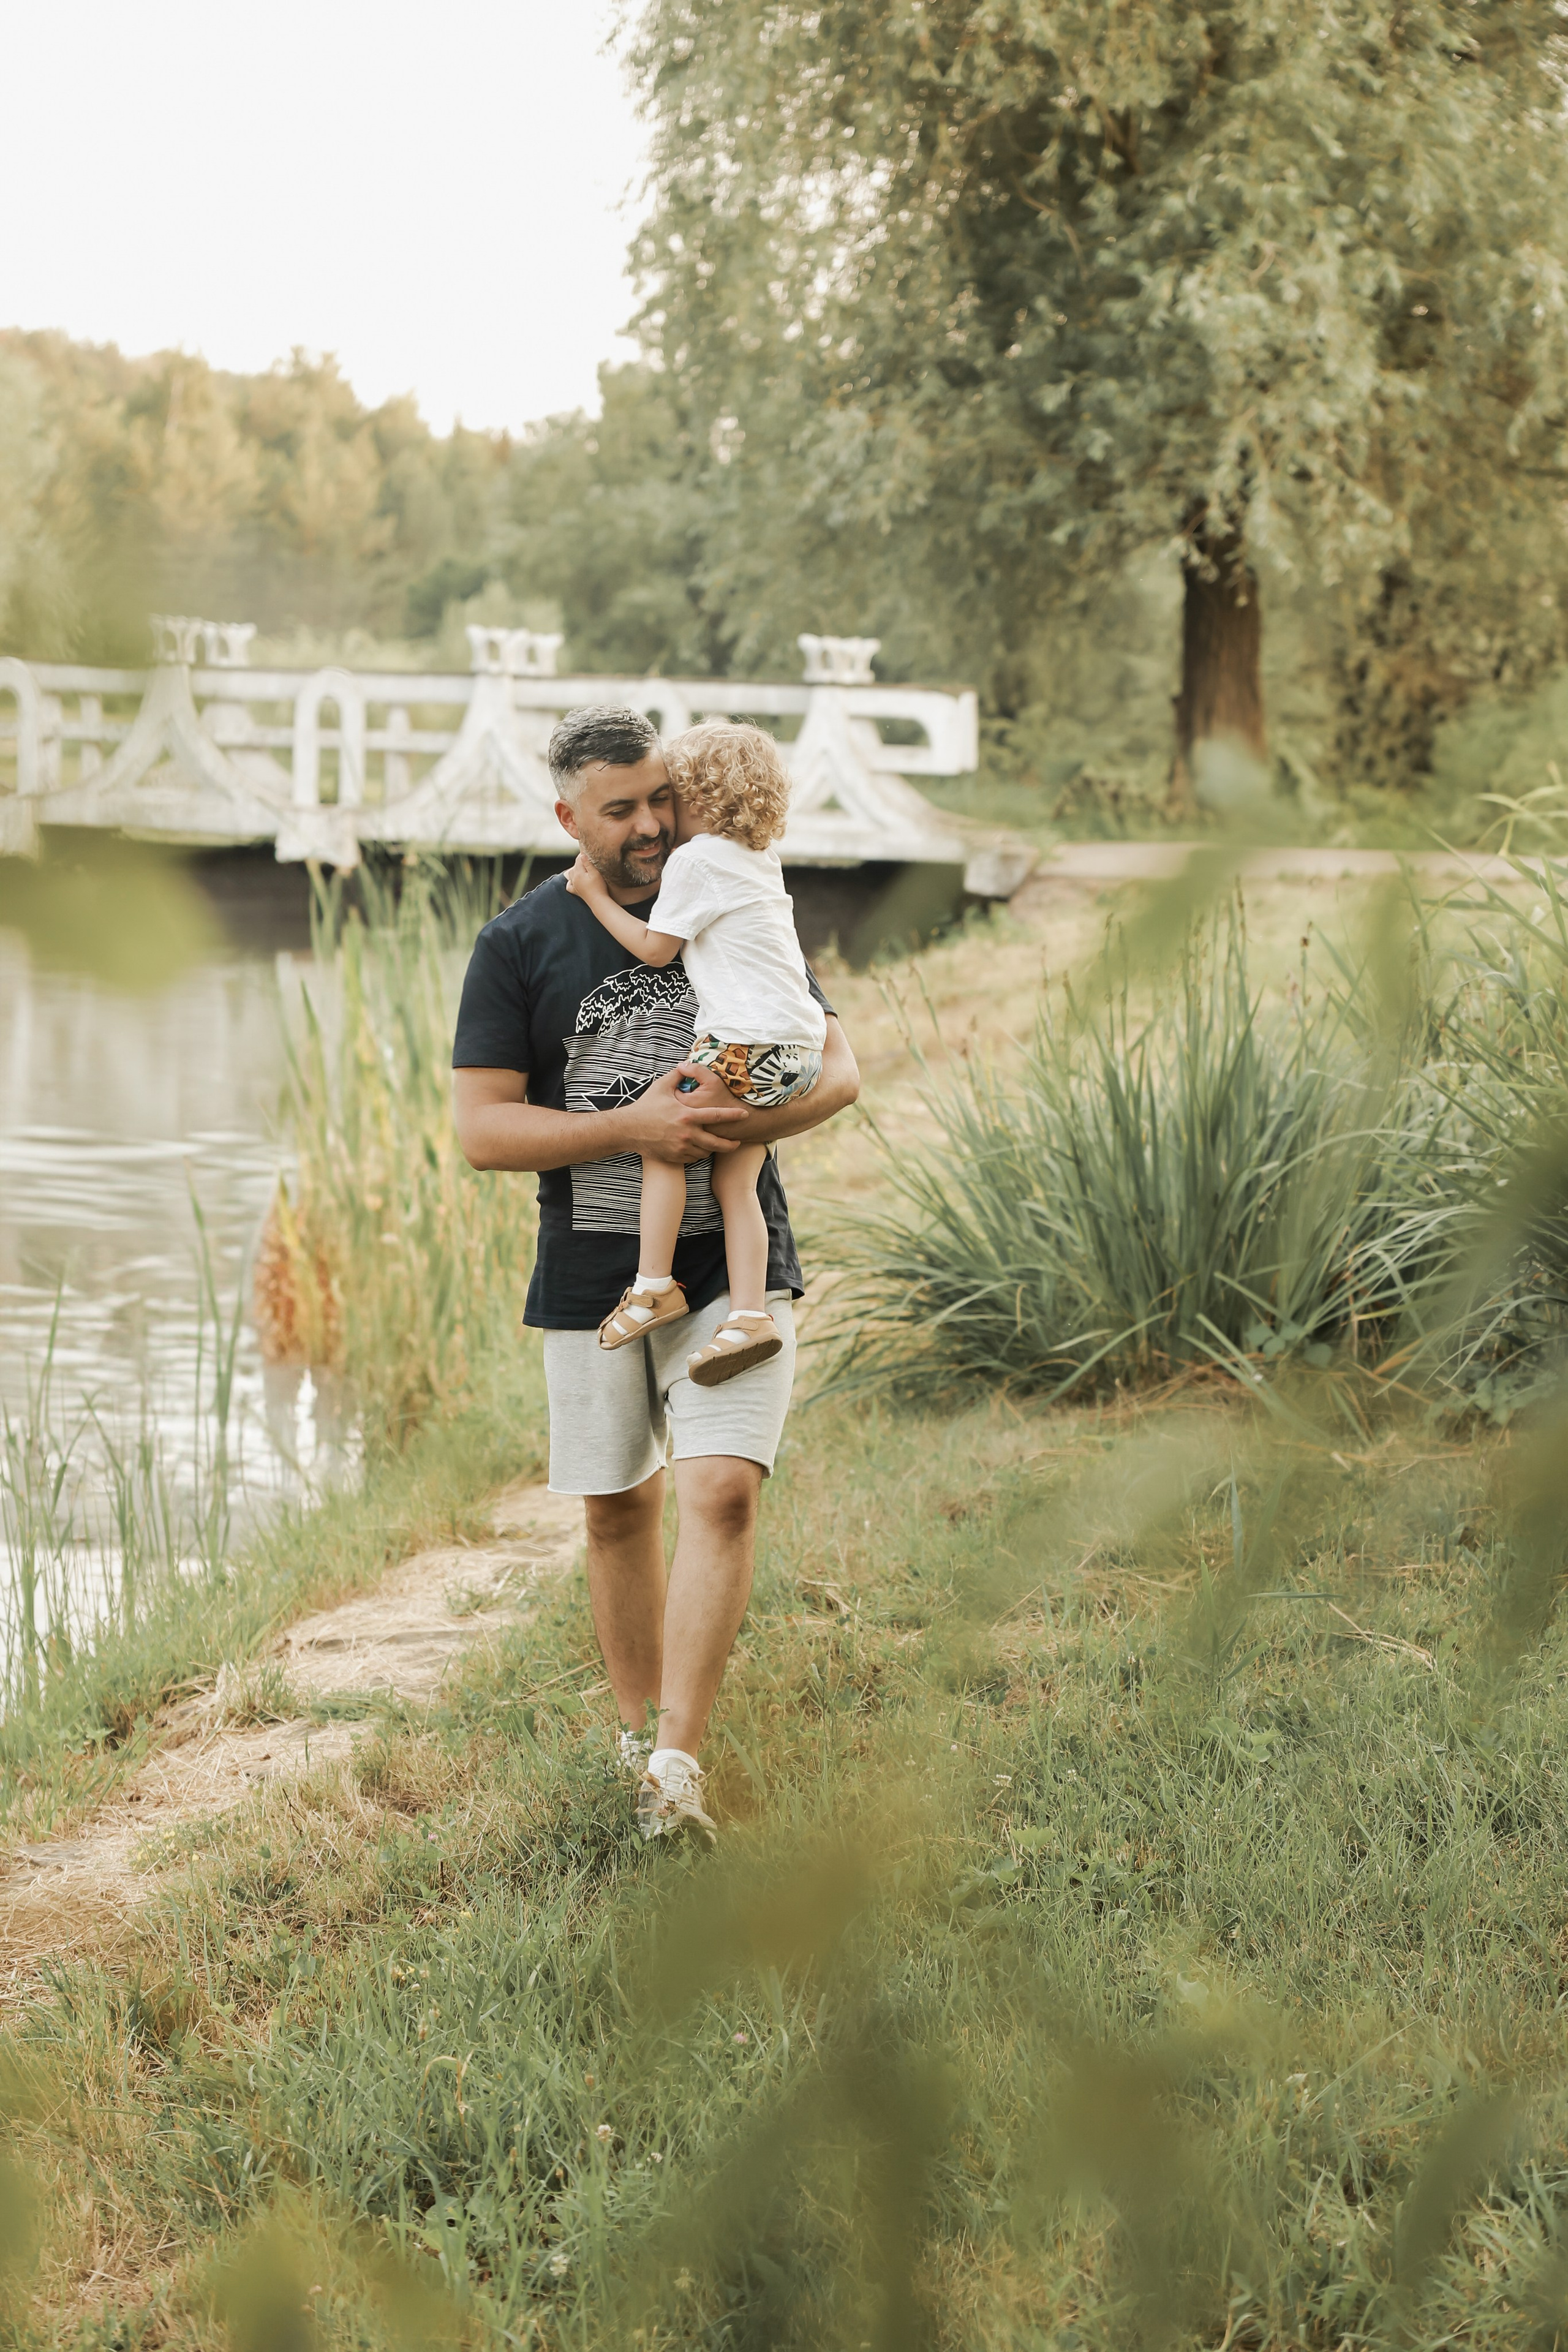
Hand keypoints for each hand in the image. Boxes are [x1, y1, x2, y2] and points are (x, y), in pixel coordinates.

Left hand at [565, 852, 605, 901]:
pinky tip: (575, 880)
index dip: (583, 855)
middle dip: (580, 862)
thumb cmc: (599, 887)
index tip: (589, 852)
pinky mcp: (576, 891)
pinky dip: (570, 881)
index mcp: (578, 873)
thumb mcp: (595, 873)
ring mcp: (574, 885)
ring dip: (576, 870)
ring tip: (583, 868)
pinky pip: (569, 885)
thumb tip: (582, 855)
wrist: (598, 901)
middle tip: (588, 859)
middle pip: (574, 866)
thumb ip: (588, 864)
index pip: (578, 860)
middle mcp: (574, 879)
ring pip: (571, 874)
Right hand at [618, 1067, 749, 1162]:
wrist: (628, 1130)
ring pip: (705, 1152)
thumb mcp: (661, 1087)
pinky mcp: (674, 1157)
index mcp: (687, 1116)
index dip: (732, 1115)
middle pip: (716, 1143)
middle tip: (737, 1142)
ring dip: (712, 1149)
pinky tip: (699, 1148)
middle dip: (730, 1144)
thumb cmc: (645, 1107)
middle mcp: (687, 1134)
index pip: (716, 1115)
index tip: (744, 1114)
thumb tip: (686, 1063)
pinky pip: (693, 1158)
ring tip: (716, 1144)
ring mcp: (681, 1148)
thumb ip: (676, 1075)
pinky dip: (698, 1154)